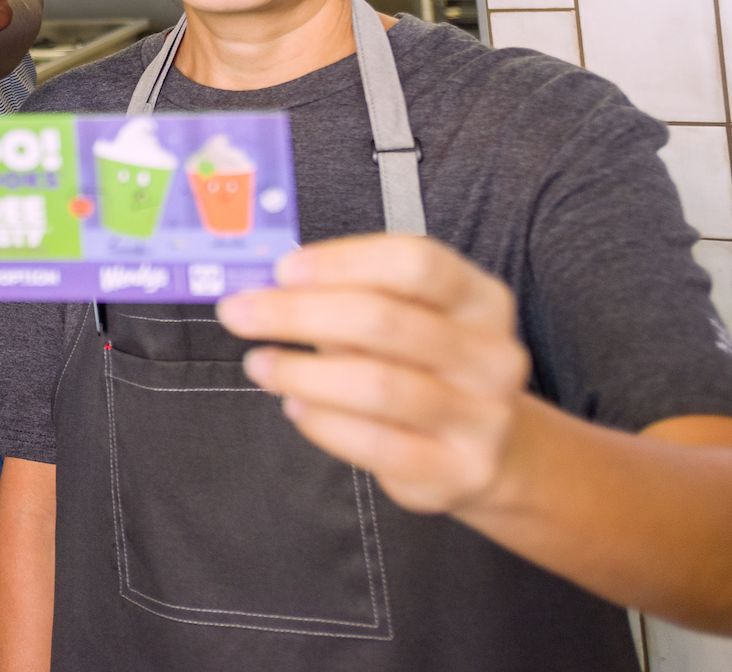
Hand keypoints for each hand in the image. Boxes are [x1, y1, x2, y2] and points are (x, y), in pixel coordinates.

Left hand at [217, 235, 531, 514]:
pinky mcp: (460, 469)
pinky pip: (376, 443)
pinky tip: (295, 407)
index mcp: (481, 300)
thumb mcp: (404, 319)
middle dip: (297, 314)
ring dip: (300, 372)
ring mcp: (483, 417)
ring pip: (376, 386)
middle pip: (385, 321)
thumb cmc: (423, 367)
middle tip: (239, 314)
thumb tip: (267, 288)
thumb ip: (347, 297)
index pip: (416, 263)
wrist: (486, 451)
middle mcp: (492, 355)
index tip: (281, 269)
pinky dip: (323, 422)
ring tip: (259, 363)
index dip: (342, 262)